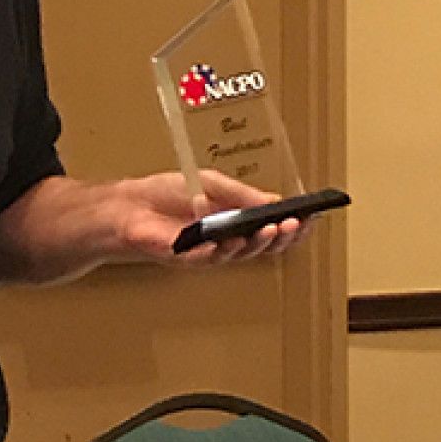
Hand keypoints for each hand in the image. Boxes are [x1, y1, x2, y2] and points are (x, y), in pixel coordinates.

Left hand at [111, 169, 306, 266]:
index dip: (292, 226)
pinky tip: (235, 239)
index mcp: (233, 221)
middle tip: (295, 224)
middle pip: (262, 245)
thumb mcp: (210, 183)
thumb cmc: (165, 194)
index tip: (312, 217)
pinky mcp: (187, 258)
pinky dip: (224, 250)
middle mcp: (225, 240)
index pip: (270, 228)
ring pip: (241, 254)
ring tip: (272, 228)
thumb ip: (240, 194)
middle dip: (282, 236)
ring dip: (259, 242)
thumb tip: (275, 202)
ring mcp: (208, 252)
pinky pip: (211, 258)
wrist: (129, 205)